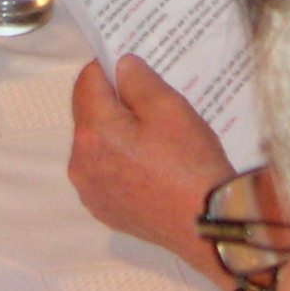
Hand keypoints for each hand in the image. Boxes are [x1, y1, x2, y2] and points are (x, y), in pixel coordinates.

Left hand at [68, 55, 232, 282]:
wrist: (208, 224)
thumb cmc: (190, 163)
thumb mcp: (170, 108)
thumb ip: (139, 80)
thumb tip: (121, 66)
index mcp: (93, 132)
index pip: (86, 81)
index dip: (109, 67)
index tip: (134, 67)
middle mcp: (81, 163)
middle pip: (88, 113)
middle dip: (113, 101)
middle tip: (152, 101)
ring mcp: (90, 191)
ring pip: (96, 144)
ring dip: (116, 132)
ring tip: (155, 136)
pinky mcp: (104, 210)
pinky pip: (103, 172)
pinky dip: (120, 161)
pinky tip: (151, 164)